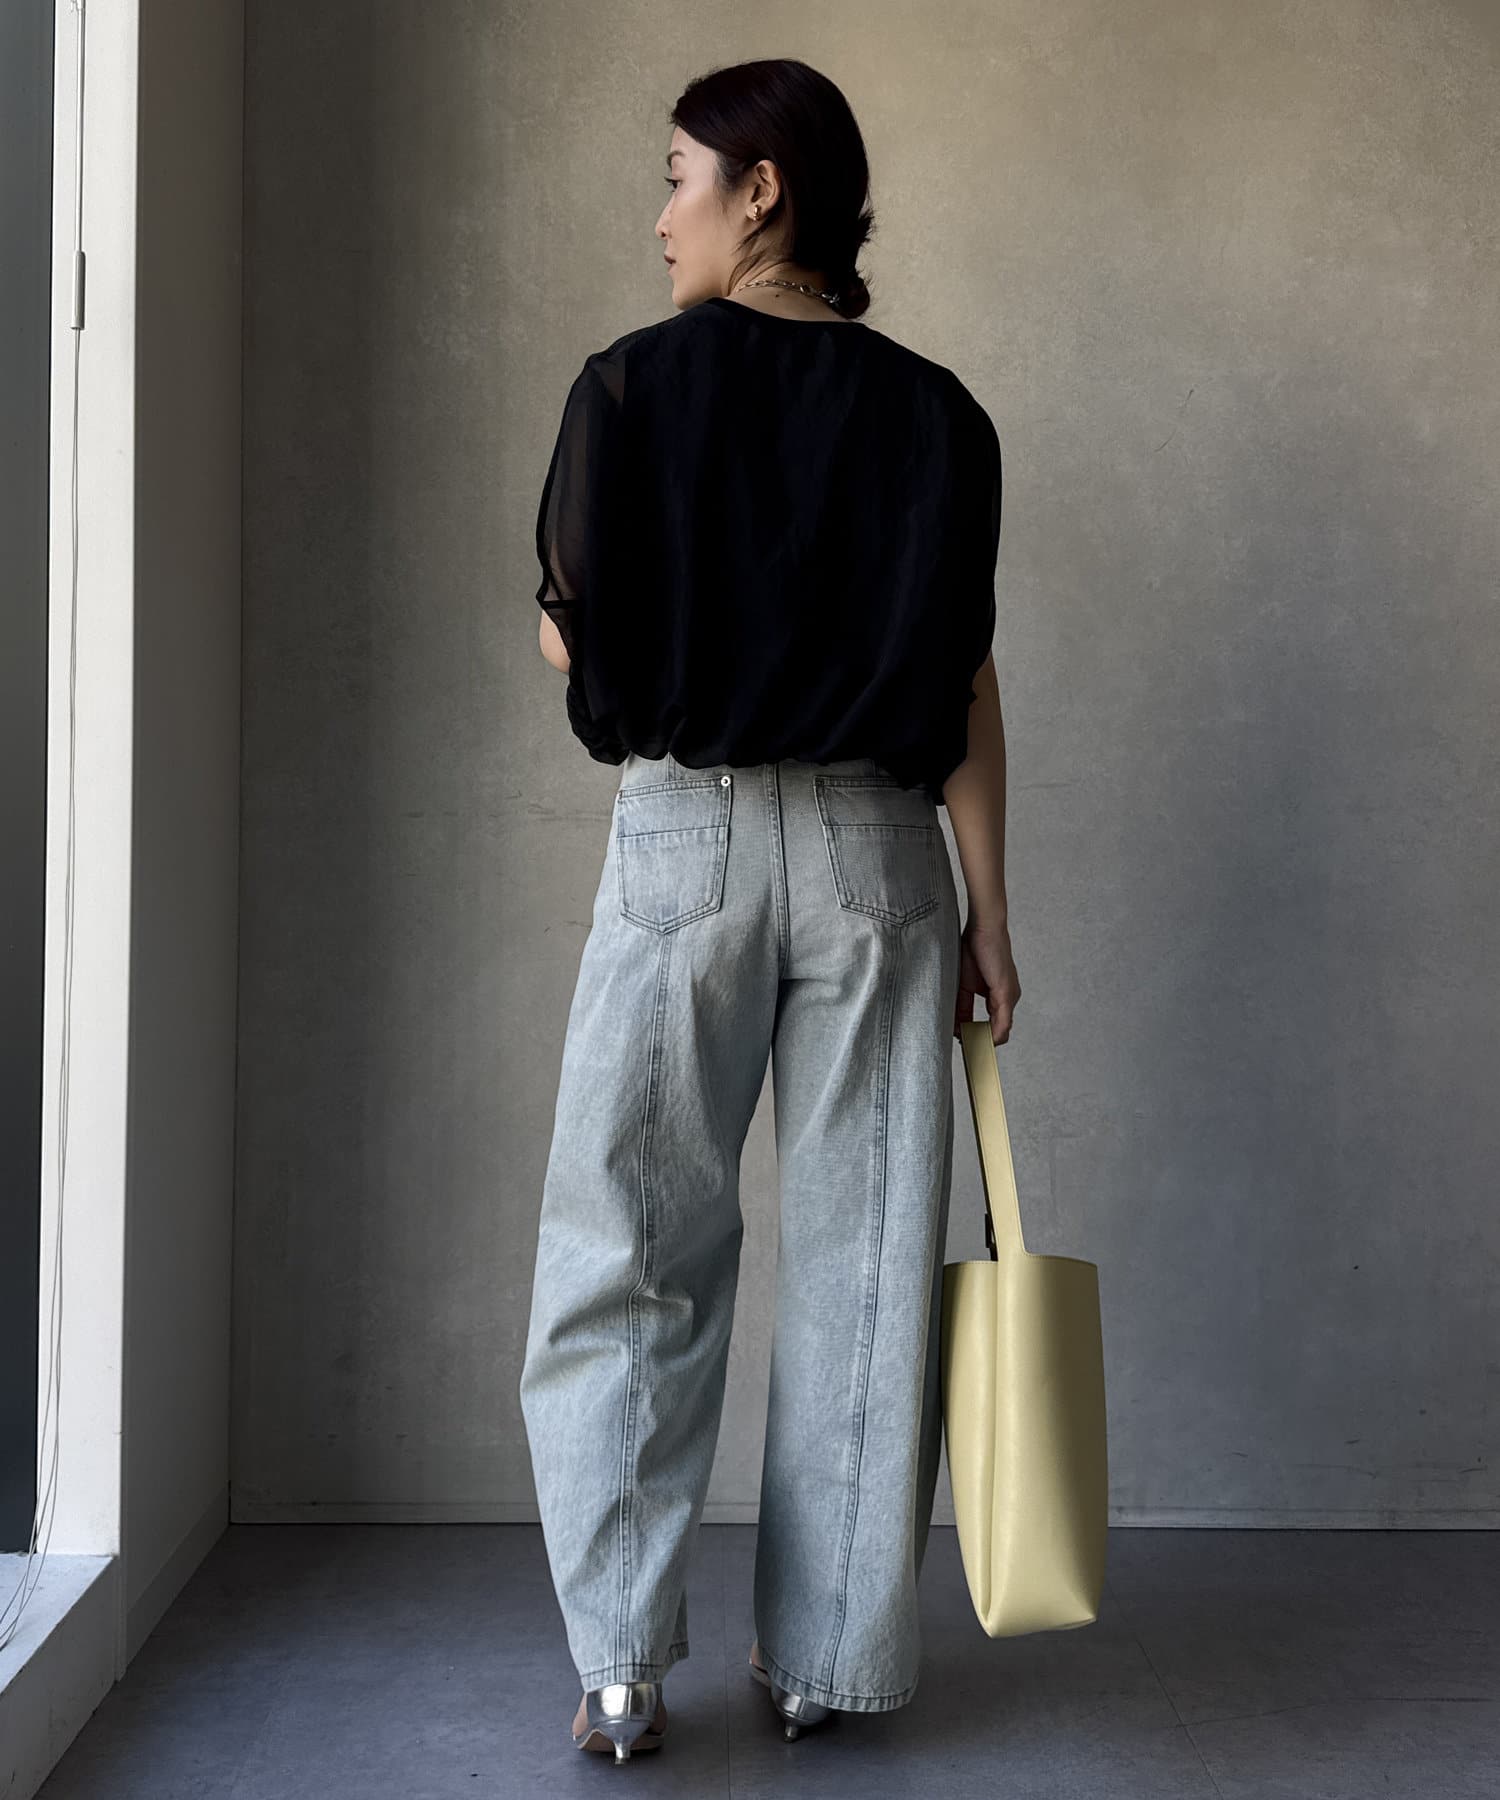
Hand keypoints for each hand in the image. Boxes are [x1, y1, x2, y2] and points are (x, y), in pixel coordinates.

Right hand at [954, 916, 1019, 1043]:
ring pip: (1001, 1031)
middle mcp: (1008, 998)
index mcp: (998, 996)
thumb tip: (957, 1028)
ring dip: (986, 1044)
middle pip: (998, 1032)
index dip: (977, 1037)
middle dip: (982, 1045)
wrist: (984, 928)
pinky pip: (1002, 1023)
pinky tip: (980, 1044)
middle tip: (968, 1057)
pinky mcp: (1006, 994)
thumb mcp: (963, 983)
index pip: (990, 1024)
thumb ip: (962, 1007)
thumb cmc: (973, 949)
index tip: (964, 1047)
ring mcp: (1010, 997)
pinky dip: (992, 1037)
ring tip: (971, 1055)